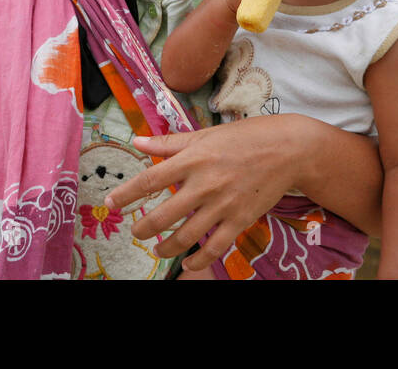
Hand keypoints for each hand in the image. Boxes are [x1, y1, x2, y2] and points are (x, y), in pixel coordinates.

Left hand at [104, 115, 312, 271]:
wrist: (288, 149)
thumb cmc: (244, 137)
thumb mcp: (204, 135)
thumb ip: (169, 143)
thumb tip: (137, 142)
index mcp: (193, 158)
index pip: (150, 180)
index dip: (126, 194)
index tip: (109, 204)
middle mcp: (204, 183)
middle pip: (163, 214)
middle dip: (143, 227)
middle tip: (135, 232)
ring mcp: (223, 204)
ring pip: (186, 235)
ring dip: (166, 247)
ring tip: (157, 249)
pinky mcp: (240, 219)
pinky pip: (215, 247)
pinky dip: (198, 260)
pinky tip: (188, 263)